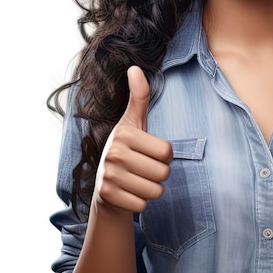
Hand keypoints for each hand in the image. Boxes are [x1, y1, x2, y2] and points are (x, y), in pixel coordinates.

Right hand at [93, 66, 172, 212]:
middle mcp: (114, 154)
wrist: (104, 186)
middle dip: (159, 174)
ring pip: (156, 191)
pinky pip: (143, 205)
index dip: (165, 156)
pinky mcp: (108, 197)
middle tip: (144, 169)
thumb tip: (135, 67)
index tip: (150, 153)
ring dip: (152, 189)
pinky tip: (130, 193)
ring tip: (138, 180)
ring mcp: (109, 176)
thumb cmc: (126, 149)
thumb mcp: (133, 122)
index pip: (168, 152)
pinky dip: (141, 202)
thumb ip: (140, 97)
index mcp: (124, 133)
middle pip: (163, 173)